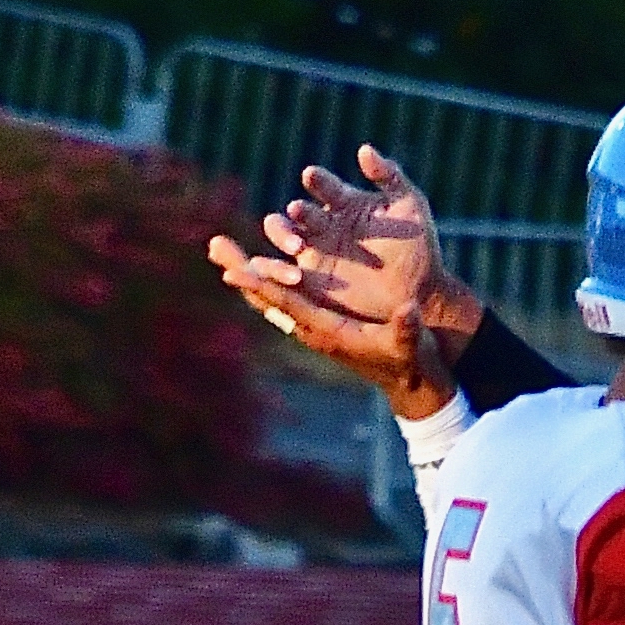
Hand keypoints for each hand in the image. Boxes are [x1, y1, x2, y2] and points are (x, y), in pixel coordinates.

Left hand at [204, 145, 479, 417]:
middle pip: (268, 298)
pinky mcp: (317, 320)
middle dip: (242, 271)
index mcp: (329, 332)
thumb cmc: (409, 361)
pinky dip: (263, 279)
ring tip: (220, 247)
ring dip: (247, 271)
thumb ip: (407, 329)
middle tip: (215, 245)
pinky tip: (250, 264)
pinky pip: (282, 298)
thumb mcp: (410, 346)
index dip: (264, 287)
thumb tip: (408, 310)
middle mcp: (312, 328)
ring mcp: (312, 324)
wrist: (408, 379)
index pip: (289, 307)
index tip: (235, 271)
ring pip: (270, 296)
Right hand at [275, 145, 478, 343]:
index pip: (322, 184)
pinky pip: (284, 269)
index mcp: (343, 201)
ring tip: (296, 244)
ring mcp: (314, 250)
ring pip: (282, 234)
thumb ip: (390, 176)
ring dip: (283, 234)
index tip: (312, 176)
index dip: (317, 179)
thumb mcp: (410, 205)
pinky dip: (278, 267)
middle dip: (297, 210)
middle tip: (299, 211)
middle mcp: (323, 223)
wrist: (421, 291)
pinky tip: (291, 273)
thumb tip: (365, 150)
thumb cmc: (417, 245)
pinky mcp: (310, 279)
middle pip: (296, 210)